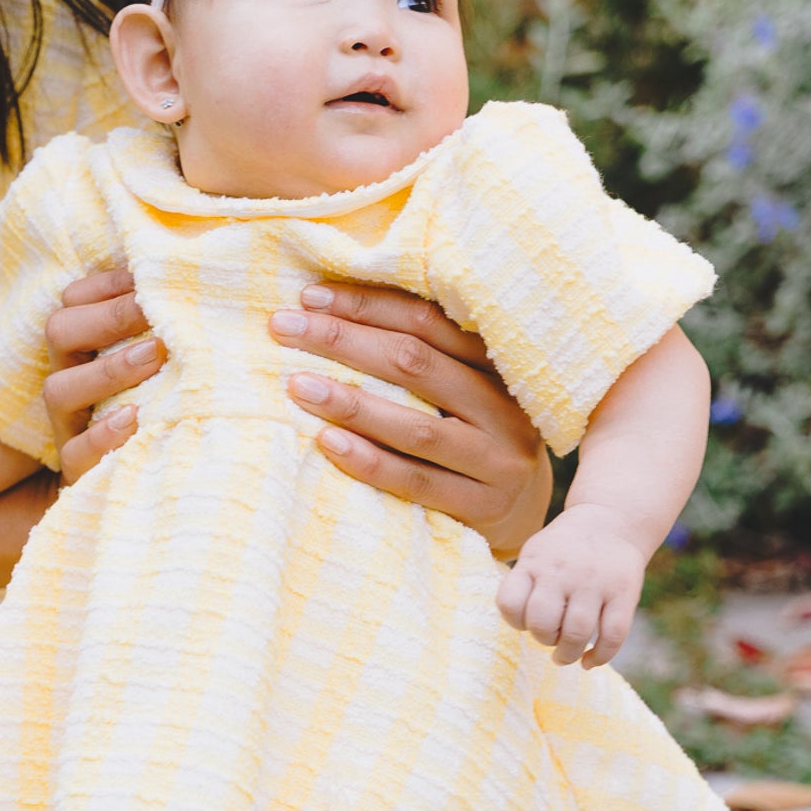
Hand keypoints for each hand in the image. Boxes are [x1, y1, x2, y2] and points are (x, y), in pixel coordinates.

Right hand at [44, 267, 164, 485]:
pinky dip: (102, 433)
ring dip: (107, 369)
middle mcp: (69, 378)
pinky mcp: (77, 468)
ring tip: (154, 356)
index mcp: (84, 346)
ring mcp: (68, 424)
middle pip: (59, 331)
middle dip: (108, 316)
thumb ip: (170, 328)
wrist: (151, 483)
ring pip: (59, 389)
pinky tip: (135, 418)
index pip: (75, 298)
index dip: (108, 283)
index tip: (150, 276)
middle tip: (153, 308)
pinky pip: (75, 450)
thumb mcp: (166, 365)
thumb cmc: (168, 408)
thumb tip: (204, 283)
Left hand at [269, 283, 548, 550]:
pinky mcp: (483, 508)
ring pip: (418, 427)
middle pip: (418, 365)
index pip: (428, 321)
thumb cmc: (473, 435)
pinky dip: (369, 461)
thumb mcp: (465, 387)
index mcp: (499, 362)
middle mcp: (505, 407)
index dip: (367, 306)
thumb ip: (423, 353)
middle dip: (345, 341)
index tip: (309, 298)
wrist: (525, 512)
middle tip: (285, 329)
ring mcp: (498, 461)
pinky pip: (415, 482)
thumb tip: (330, 310)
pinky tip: (327, 443)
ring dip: (352, 404)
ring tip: (298, 386)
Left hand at [496, 504, 644, 668]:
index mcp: (535, 562)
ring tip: (565, 655)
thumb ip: (523, 584)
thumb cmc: (564, 549)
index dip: (514, 621)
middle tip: (550, 638)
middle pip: (542, 623)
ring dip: (567, 654)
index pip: (509, 603)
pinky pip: (613, 636)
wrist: (613, 521)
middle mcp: (563, 572)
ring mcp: (595, 582)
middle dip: (543, 639)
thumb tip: (521, 626)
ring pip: (577, 633)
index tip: (526, 622)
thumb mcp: (536, 553)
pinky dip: (599, 657)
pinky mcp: (624, 593)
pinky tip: (589, 661)